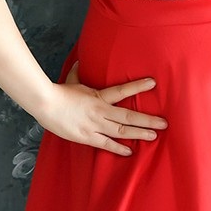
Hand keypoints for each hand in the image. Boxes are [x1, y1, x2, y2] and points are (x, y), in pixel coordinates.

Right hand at [35, 61, 167, 156]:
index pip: (123, 90)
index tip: (153, 83)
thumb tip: (79, 59)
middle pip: (129, 116)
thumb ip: (79, 71)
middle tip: (165, 123)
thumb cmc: (59, 92)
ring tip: (154, 135)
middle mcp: (101, 111)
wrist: (46, 104)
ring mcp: (95, 125)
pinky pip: (106, 144)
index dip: (138, 86)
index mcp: (99, 96)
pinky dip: (119, 148)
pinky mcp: (87, 137)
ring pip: (122, 131)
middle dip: (148, 120)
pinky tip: (130, 151)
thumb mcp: (72, 80)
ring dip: (139, 133)